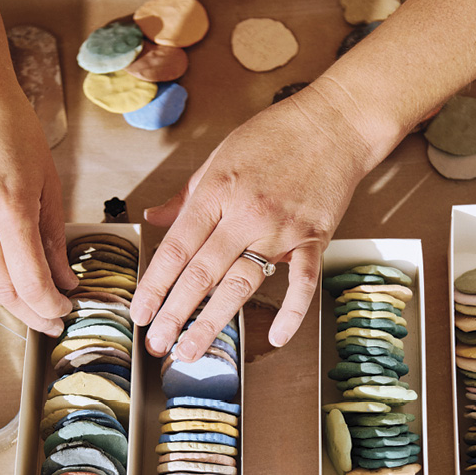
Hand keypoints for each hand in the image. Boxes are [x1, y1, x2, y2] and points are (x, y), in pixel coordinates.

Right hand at [0, 63, 76, 334]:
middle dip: (30, 312)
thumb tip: (65, 282)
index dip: (50, 307)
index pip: (30, 282)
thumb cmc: (11, 129)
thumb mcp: (48, 182)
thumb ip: (55, 238)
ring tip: (12, 295)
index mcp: (9, 208)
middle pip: (1, 292)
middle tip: (47, 315)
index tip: (62, 312)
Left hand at [130, 82, 380, 360]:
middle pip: (202, 273)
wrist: (335, 123)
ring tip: (189, 351)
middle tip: (157, 344)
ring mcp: (280, 229)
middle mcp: (245, 214)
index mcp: (216, 192)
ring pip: (241, 284)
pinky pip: (301, 282)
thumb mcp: (218, 157)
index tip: (140, 313)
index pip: (176, 248)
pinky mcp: (314, 238)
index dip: (154, 285)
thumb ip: (186, 195)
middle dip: (175, 313)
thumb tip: (152, 217)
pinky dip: (291, 312)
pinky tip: (277, 337)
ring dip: (212, 321)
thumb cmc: (274, 137)